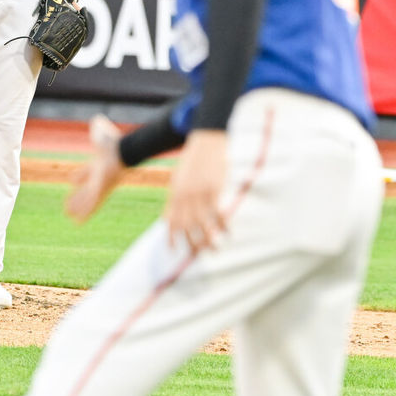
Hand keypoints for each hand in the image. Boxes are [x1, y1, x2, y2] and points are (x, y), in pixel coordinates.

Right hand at [66, 115, 125, 221]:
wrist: (123, 151)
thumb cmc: (113, 143)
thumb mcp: (102, 133)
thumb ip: (99, 127)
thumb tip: (96, 119)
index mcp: (97, 165)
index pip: (85, 173)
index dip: (78, 176)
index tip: (70, 179)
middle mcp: (98, 178)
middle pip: (86, 190)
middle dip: (77, 197)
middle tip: (67, 204)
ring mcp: (100, 187)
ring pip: (86, 201)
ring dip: (77, 209)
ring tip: (69, 216)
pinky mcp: (101, 192)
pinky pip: (90, 206)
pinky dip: (83, 214)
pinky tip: (76, 222)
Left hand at [164, 129, 227, 253]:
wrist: (206, 140)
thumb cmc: (193, 160)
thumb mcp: (178, 178)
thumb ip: (173, 198)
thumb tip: (167, 216)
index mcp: (175, 193)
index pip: (170, 221)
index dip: (171, 238)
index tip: (173, 251)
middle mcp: (185, 196)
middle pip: (186, 226)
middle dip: (191, 243)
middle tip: (197, 254)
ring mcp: (200, 193)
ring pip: (203, 223)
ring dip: (209, 239)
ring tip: (215, 250)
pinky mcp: (214, 189)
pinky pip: (218, 212)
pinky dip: (223, 225)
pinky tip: (228, 232)